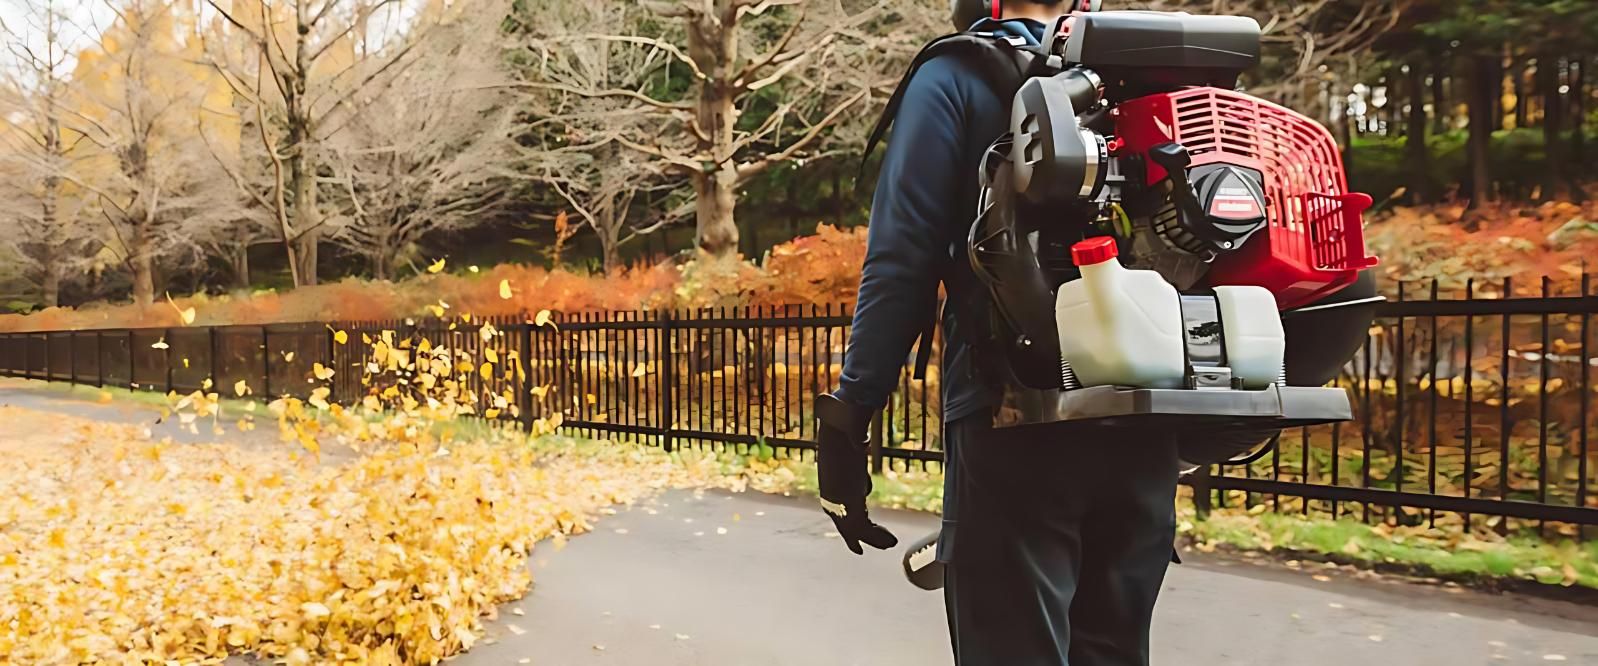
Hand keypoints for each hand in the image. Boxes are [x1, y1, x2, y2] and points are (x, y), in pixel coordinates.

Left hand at [814, 393, 898, 554]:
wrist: (840, 422)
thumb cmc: (842, 422)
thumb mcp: (849, 435)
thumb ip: (855, 436)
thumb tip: (861, 422)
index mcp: (829, 480)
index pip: (835, 506)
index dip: (845, 520)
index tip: (859, 525)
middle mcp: (831, 492)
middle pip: (842, 521)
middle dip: (854, 535)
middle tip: (862, 549)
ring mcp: (839, 497)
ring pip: (854, 528)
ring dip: (872, 538)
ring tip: (888, 543)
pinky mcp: (850, 499)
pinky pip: (863, 526)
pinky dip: (876, 537)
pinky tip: (890, 541)